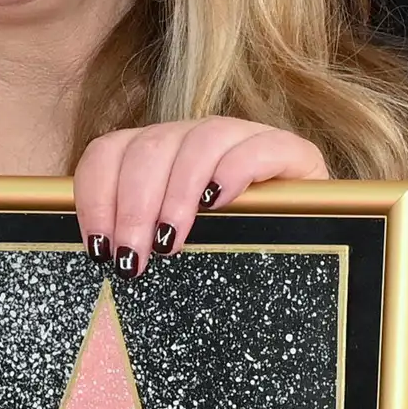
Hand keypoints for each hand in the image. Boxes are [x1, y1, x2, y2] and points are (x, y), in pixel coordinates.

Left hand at [69, 119, 323, 276]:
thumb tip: (100, 258)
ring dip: (177, 192)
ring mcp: (244, 140)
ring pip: (199, 139)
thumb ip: (138, 244)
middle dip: (132, 206)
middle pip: (150, 146)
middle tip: (132, 261)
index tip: (98, 246)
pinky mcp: (291, 153)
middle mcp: (195, 140)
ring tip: (170, 242)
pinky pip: (259, 144)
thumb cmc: (229, 267)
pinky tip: (221, 202)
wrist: (312, 268)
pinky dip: (235, 170)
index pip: (110, 151)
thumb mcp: (176, 255)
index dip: (95, 194)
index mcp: (158, 158)